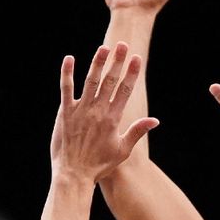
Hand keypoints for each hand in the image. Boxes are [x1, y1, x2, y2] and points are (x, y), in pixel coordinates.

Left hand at [50, 42, 158, 182]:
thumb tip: (155, 120)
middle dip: (118, 62)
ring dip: (97, 63)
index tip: (137, 58)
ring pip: (90, 81)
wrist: (73, 175)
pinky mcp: (64, 113)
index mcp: (113, 119)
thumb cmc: (99, 165)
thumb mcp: (123, 150)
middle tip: (123, 44)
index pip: (125, 91)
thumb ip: (137, 132)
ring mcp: (80, 111)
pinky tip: (69, 58)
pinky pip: (66, 89)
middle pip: (110, 81)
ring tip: (104, 48)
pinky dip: (67, 73)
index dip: (132, 73)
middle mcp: (98, 112)